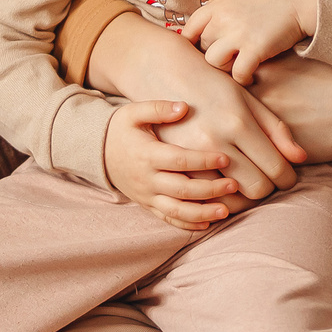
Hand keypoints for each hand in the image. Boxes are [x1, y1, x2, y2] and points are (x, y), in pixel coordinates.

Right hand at [87, 12, 307, 197]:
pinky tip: (222, 187)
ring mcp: (190, 155)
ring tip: (247, 183)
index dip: (287, 179)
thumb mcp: (246, 98)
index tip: (287, 177)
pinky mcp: (172, 162)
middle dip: (267, 188)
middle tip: (268, 180)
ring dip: (242, 198)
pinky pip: (201, 198)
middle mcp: (214, 141)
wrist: (162, 72)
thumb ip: (276, 128)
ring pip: (229, 200)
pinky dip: (215, 199)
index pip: (275, 169)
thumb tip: (300, 158)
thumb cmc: (212, 83)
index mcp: (238, 122)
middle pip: (255, 188)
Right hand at [104, 100, 244, 230]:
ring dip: (202, 213)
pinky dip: (187, 224)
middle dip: (209, 190)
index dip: (202, 160)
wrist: (97, 152)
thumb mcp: (133, 112)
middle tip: (234, 185)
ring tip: (225, 211)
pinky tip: (208, 224)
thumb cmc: (121, 129)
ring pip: (176, 210)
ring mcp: (147, 195)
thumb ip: (158, 108)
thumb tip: (184, 107)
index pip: (178, 160)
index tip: (226, 158)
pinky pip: (168, 219)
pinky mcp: (147, 205)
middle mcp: (147, 179)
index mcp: (147, 155)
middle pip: (181, 189)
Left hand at [182, 0, 315, 84]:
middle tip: (227, 59)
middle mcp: (223, 18)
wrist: (301, 0)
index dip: (192, 43)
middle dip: (213, 54)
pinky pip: (237, 74)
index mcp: (218, 4)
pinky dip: (242, 78)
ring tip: (236, 67)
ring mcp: (238, 34)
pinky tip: (250, 76)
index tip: (200, 51)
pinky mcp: (255, 49)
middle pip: (202, 47)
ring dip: (224, 68)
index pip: (189, 28)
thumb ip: (221, 4)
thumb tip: (205, 20)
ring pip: (214, 62)